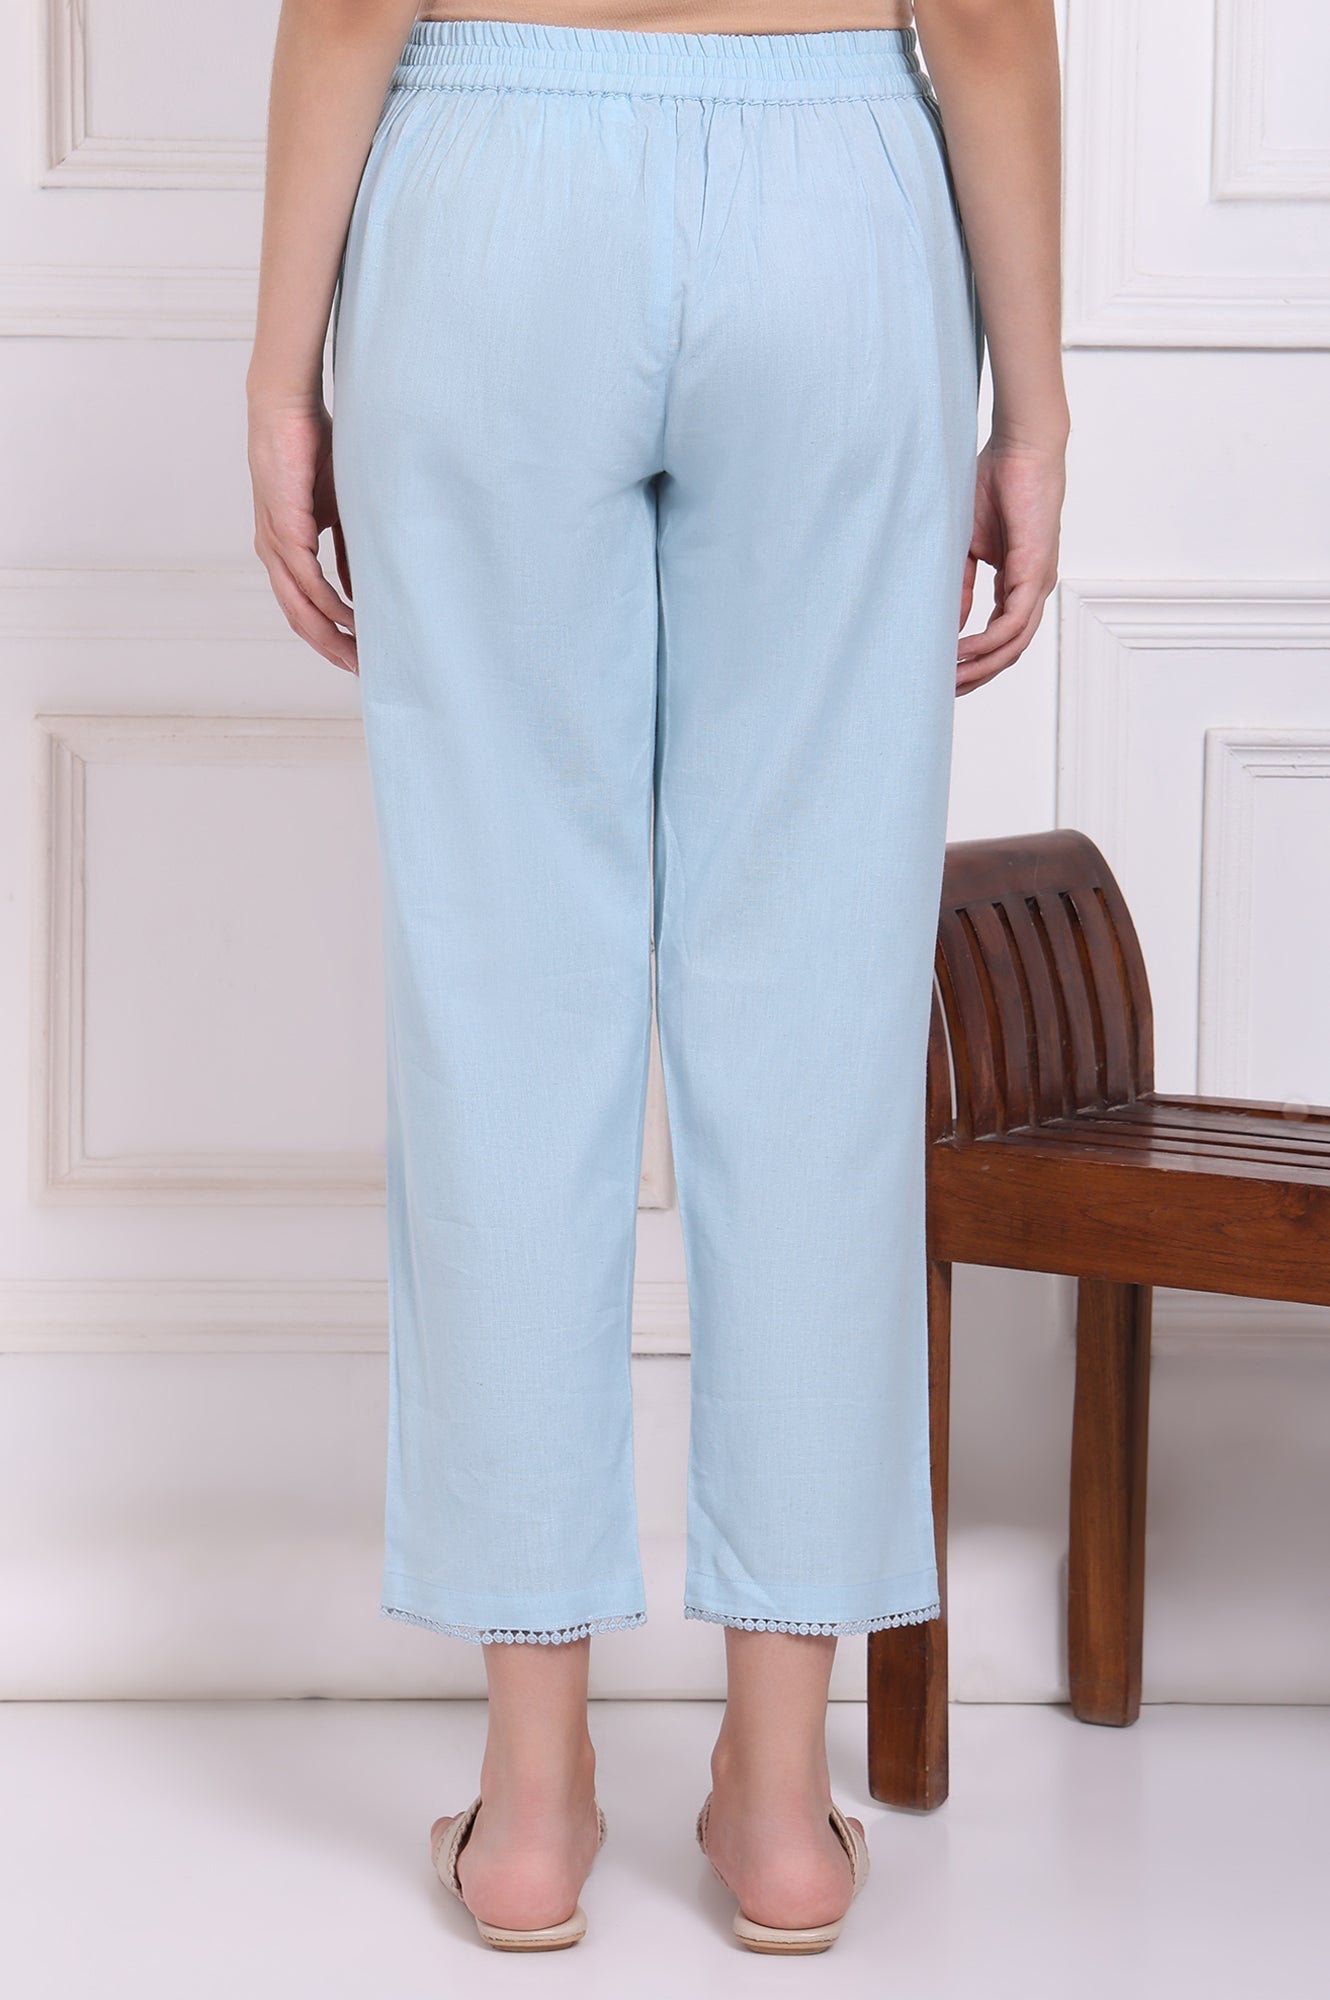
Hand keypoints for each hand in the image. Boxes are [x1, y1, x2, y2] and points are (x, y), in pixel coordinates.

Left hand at [248, 395, 356, 674]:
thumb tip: (361, 590)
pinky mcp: (284, 524)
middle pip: (298, 617)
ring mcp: (275, 540)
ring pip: (300, 605)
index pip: (302, 607)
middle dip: (330, 647)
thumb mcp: (338, 509)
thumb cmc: (312, 450)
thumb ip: (347, 550)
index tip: (357, 657)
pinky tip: (349, 616)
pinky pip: (305, 576)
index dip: (328, 636)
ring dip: (331, 633)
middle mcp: (274, 551)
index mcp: (283, 549)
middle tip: (360, 671)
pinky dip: (328, 601)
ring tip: (360, 651)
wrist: (286, 405)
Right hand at [956, 435, 1064, 695]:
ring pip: (1014, 645)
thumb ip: (960, 587)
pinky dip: (989, 642)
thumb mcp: (968, 546)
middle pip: (1010, 651)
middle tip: (945, 692)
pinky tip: (962, 651)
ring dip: (982, 667)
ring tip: (950, 678)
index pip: (1001, 637)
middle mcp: (1032, 589)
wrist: (1020, 447)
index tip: (945, 675)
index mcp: (1018, 584)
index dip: (975, 661)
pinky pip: (1013, 623)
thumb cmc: (995, 484)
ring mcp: (1037, 583)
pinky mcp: (1035, 571)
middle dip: (978, 676)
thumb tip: (950, 627)